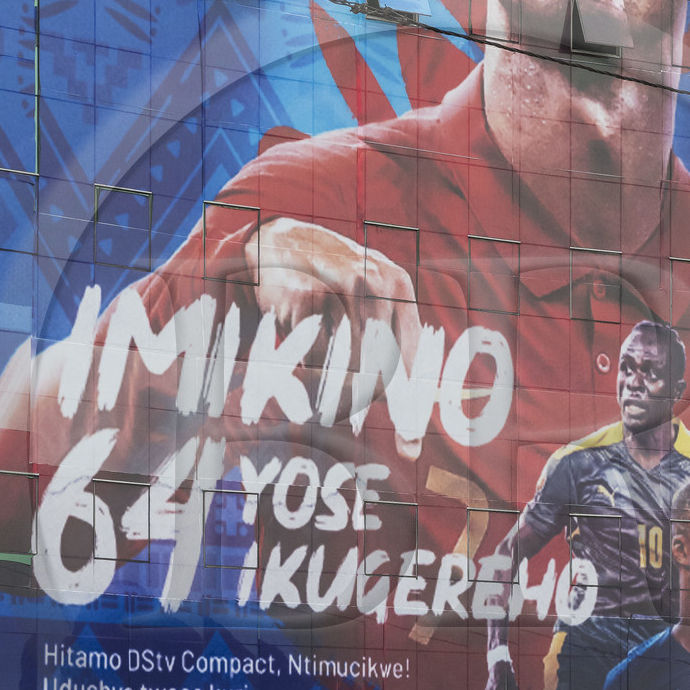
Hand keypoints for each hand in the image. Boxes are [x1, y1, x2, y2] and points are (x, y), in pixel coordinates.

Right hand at [248, 218, 423, 457]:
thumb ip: (389, 340)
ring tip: (319, 397)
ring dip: (334, 396)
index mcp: (399, 285)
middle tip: (345, 415)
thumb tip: (407, 409)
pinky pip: (314, 358)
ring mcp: (340, 289)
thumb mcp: (370, 296)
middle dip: (363, 404)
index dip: (409, 408)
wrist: (280, 241)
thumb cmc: (330, 284)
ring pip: (348, 370)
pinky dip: (308, 375)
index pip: (410, 360)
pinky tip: (299, 367)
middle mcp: (376, 284)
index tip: (408, 448)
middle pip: (381, 370)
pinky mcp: (305, 298)